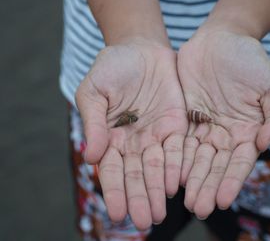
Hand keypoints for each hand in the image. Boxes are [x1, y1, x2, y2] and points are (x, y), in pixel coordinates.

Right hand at [75, 39, 187, 229]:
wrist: (140, 48)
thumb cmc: (111, 68)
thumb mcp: (94, 91)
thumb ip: (94, 123)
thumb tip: (92, 157)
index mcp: (110, 138)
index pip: (112, 170)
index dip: (114, 191)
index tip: (118, 213)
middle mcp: (133, 143)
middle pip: (136, 176)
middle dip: (139, 198)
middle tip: (144, 221)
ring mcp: (155, 135)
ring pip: (157, 169)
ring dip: (158, 191)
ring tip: (159, 213)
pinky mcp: (176, 125)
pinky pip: (177, 150)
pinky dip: (176, 167)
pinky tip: (176, 185)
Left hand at [177, 30, 269, 218]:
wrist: (221, 39)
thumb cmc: (250, 60)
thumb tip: (266, 143)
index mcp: (247, 131)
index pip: (239, 162)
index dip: (231, 181)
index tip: (223, 200)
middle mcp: (224, 134)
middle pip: (215, 166)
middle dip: (208, 187)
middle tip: (199, 209)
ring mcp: (203, 127)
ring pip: (195, 159)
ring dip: (191, 180)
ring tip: (185, 201)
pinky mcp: (184, 118)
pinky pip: (178, 141)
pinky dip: (175, 158)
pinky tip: (169, 174)